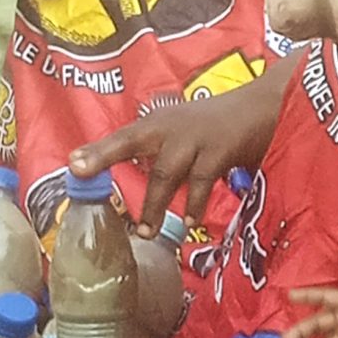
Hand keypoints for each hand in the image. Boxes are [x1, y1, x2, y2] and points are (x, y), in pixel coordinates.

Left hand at [70, 71, 284, 231]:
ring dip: (156, 203)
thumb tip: (138, 184)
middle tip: (83, 176)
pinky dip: (196, 202)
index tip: (73, 165)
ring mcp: (194, 138)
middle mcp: (170, 127)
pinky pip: (202, 181)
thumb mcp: (184, 132)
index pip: (122, 137)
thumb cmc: (219, 126)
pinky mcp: (219, 150)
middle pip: (131, 142)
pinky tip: (192, 219)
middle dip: (106, 157)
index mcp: (159, 123)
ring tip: (146, 231)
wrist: (264, 106)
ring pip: (166, 172)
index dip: (98, 151)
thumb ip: (160, 153)